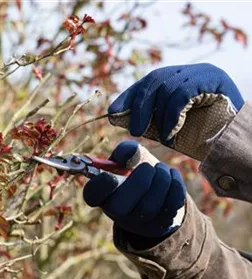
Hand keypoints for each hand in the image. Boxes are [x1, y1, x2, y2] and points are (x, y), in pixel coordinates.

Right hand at [83, 140, 185, 237]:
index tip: (110, 176)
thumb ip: (126, 151)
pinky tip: (171, 175)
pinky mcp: (159, 225)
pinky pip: (170, 206)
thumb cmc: (134, 171)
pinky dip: (175, 185)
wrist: (154, 190)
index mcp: (100, 193)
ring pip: (149, 206)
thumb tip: (129, 153)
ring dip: (160, 180)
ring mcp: (138, 222)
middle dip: (139, 182)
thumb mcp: (127, 158)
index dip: (100, 186)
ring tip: (161, 169)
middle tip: (148, 167)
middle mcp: (115, 212)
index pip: (92, 195)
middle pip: (120, 206)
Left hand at [108, 64, 243, 159]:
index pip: (147, 82)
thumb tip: (116, 116)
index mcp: (176, 79)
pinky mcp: (212, 78)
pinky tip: (171, 132)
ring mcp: (201, 72)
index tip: (112, 112)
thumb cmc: (202, 135)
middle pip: (154, 80)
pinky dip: (172, 115)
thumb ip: (147, 119)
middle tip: (133, 130)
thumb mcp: (168, 127)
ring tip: (162, 135)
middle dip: (139, 106)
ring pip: (167, 86)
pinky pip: (181, 94)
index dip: (128, 96)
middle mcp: (188, 71)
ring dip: (159, 115)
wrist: (234, 140)